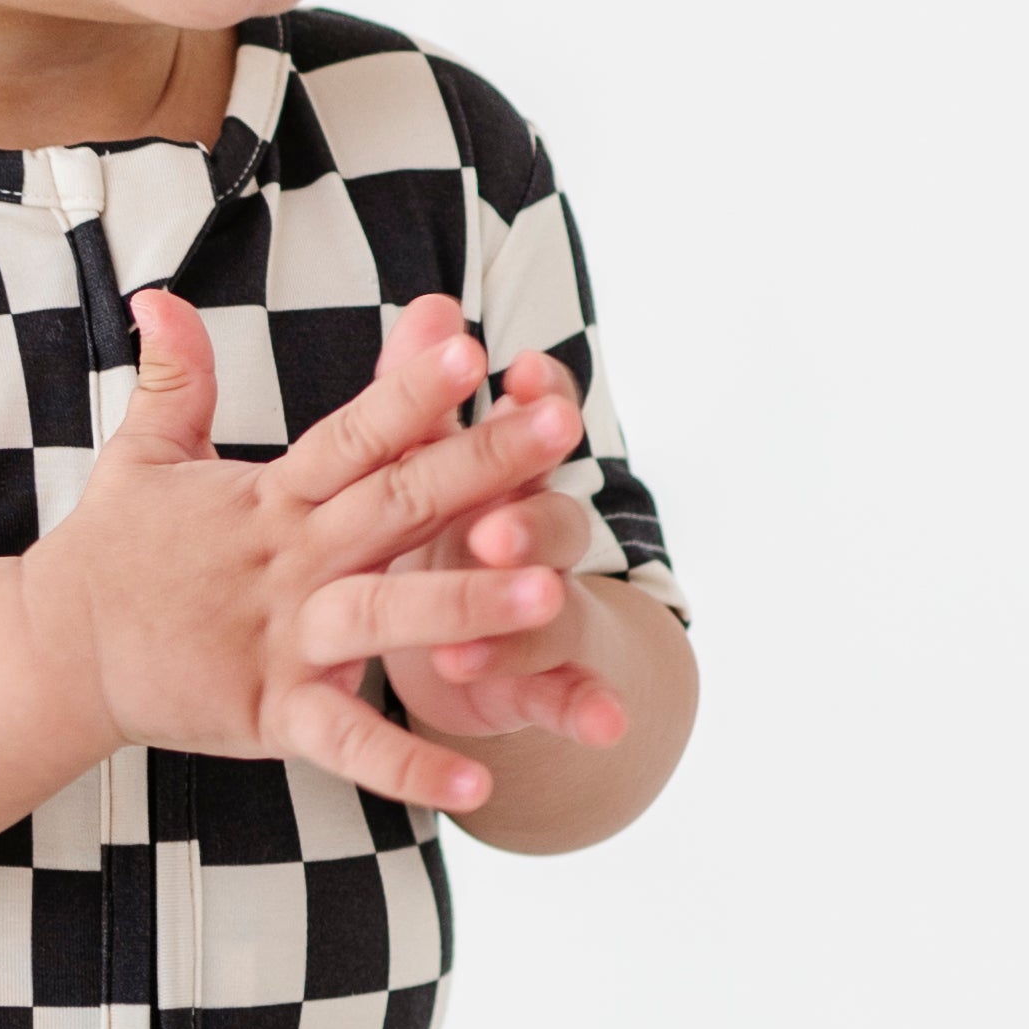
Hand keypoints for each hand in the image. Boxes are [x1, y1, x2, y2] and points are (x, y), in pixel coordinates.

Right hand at [17, 288, 588, 811]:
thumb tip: (160, 295)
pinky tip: (480, 781)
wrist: (54, 650)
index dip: (410, 392)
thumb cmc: (110, 552)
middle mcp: (289, 561)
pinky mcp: (269, 710)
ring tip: (551, 593)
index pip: (352, 434)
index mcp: (272, 499)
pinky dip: (408, 765)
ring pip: (385, 616)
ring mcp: (283, 638)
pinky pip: (347, 741)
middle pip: (396, 504)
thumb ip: (171, 378)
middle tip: (563, 427)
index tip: (472, 348)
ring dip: (466, 604)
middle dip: (482, 465)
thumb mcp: (142, 455)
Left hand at [378, 349, 629, 749]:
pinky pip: (569, 692)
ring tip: (513, 622)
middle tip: (494, 525)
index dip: (536, 401)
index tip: (522, 371)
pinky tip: (607, 725)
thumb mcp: (425, 465)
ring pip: (557, 605)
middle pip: (549, 516)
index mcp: (501, 476)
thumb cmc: (448, 528)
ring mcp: (549, 609)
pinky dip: (589, 707)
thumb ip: (421, 393)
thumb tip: (431, 304)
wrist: (489, 637)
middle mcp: (538, 536)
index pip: (530, 427)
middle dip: (527, 516)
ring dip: (534, 613)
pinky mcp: (548, 679)